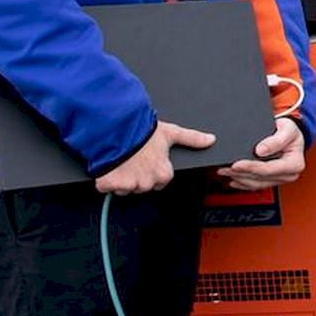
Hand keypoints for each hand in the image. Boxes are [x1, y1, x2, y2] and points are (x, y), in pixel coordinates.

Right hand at [96, 120, 213, 194]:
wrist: (116, 127)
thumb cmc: (141, 130)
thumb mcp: (170, 132)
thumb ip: (191, 138)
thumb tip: (210, 140)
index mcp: (164, 173)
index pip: (160, 181)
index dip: (152, 170)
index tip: (147, 160)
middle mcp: (148, 182)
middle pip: (141, 186)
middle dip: (136, 176)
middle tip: (132, 158)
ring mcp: (129, 184)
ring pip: (124, 188)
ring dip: (120, 178)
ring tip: (120, 159)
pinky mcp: (111, 184)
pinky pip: (106, 187)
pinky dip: (105, 179)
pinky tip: (109, 164)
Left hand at [223, 117, 305, 191]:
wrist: (290, 135)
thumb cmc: (290, 132)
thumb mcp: (287, 129)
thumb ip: (276, 140)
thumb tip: (261, 151)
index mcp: (295, 164)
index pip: (269, 169)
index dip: (251, 167)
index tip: (236, 164)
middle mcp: (289, 175)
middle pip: (260, 178)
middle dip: (241, 173)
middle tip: (224, 168)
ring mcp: (280, 179)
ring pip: (255, 184)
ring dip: (238, 178)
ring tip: (225, 171)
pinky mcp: (271, 181)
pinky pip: (255, 186)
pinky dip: (241, 183)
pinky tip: (232, 178)